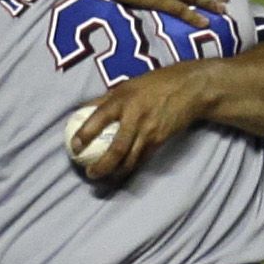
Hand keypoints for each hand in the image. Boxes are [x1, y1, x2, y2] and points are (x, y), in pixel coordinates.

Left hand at [67, 62, 209, 181]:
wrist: (189, 89)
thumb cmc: (153, 84)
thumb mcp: (126, 86)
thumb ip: (104, 99)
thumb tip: (81, 111)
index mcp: (122, 100)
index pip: (98, 118)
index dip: (84, 134)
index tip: (74, 148)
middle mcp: (135, 117)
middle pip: (116, 149)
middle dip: (102, 166)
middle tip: (90, 173)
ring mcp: (149, 131)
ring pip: (130, 159)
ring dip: (116, 173)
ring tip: (103, 179)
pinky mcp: (160, 140)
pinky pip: (142, 158)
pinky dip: (130, 168)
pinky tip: (121, 174)